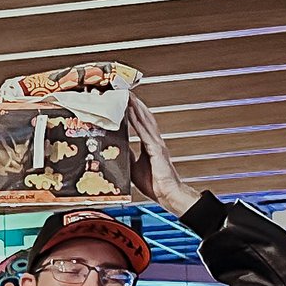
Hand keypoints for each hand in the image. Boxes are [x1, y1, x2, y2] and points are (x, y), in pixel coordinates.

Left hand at [124, 95, 198, 217]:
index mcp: (150, 144)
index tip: (125, 100)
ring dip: (136, 107)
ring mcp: (157, 144)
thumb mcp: (134, 167)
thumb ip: (128, 155)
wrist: (167, 194)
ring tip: (127, 96)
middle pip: (144, 117)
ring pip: (145, 120)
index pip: (141, 123)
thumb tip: (118, 148)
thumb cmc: (154, 183)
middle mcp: (155, 141)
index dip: (134, 111)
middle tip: (125, 91)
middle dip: (135, 103)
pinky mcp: (156, 149)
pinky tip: (130, 113)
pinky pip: (145, 132)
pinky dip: (137, 121)